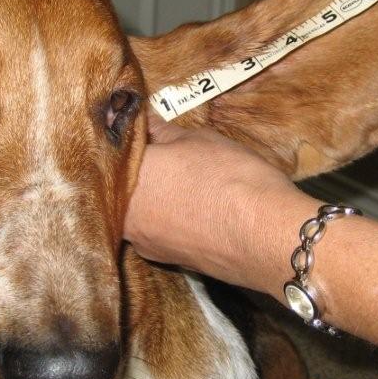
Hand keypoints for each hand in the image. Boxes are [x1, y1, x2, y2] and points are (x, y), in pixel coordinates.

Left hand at [125, 113, 311, 292]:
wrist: (263, 236)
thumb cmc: (230, 178)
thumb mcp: (199, 140)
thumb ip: (163, 131)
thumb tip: (146, 119)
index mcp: (125, 176)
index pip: (114, 148)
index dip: (128, 137)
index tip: (141, 128)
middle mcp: (123, 212)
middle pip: (119, 184)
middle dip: (137, 169)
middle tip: (160, 154)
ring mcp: (141, 241)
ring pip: (135, 211)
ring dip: (150, 197)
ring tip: (177, 183)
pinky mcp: (164, 259)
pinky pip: (155, 232)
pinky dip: (165, 220)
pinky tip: (187, 209)